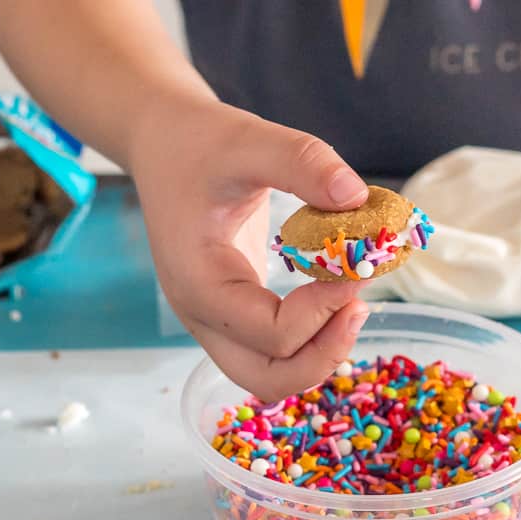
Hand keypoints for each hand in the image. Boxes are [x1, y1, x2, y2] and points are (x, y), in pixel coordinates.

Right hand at [130, 95, 369, 400]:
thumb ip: (301, 162)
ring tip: (351, 305)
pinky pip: (274, 354)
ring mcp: (216, 324)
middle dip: (323, 353)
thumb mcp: (248, 140)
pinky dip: (310, 341)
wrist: (162, 144)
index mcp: (199, 284)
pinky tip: (334, 299)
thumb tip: (358, 195)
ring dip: (319, 354)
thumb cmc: (197, 144)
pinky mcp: (233, 318)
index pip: (272, 335)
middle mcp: (203, 317)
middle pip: (268, 379)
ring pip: (272, 378)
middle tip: (359, 305)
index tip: (356, 269)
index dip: (323, 311)